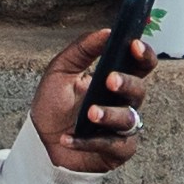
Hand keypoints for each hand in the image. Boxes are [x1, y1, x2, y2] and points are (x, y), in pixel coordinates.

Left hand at [35, 22, 141, 170]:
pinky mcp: (116, 152)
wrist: (39, 140)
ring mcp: (122, 128)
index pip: (140, 64)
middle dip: (127, 83)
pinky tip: (69, 138)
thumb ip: (82, 49)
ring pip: (128, 119)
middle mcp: (124, 103)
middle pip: (139, 90)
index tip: (133, 45)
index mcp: (115, 79)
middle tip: (110, 81)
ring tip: (90, 114)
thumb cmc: (53, 105)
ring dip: (110, 114)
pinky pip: (112, 145)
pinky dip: (90, 141)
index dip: (143, 54)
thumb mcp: (60, 70)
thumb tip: (106, 31)